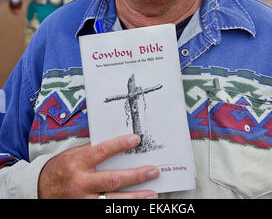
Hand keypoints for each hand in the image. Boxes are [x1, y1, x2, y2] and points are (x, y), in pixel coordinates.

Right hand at [38, 134, 159, 198]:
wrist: (39, 189)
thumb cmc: (60, 168)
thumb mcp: (73, 154)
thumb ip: (92, 151)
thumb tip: (116, 146)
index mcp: (78, 162)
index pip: (103, 151)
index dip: (120, 145)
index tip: (136, 140)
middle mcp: (81, 182)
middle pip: (113, 180)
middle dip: (136, 176)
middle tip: (153, 171)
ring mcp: (83, 200)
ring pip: (113, 201)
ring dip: (135, 199)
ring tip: (152, 195)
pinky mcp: (84, 210)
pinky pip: (106, 211)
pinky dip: (121, 210)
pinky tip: (136, 207)